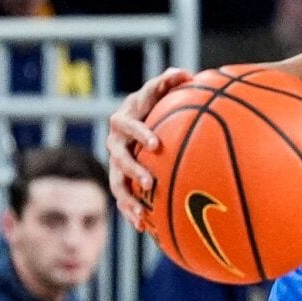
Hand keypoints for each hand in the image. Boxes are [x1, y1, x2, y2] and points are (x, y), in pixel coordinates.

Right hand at [109, 66, 187, 229]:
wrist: (139, 120)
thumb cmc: (155, 102)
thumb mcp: (162, 91)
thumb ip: (170, 82)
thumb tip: (185, 73)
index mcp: (125, 118)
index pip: (129, 125)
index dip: (140, 133)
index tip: (156, 145)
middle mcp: (116, 140)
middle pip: (118, 156)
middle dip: (132, 170)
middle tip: (149, 182)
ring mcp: (115, 161)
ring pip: (116, 181)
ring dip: (127, 198)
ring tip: (142, 213)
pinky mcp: (120, 178)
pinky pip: (122, 197)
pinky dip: (130, 211)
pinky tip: (144, 227)